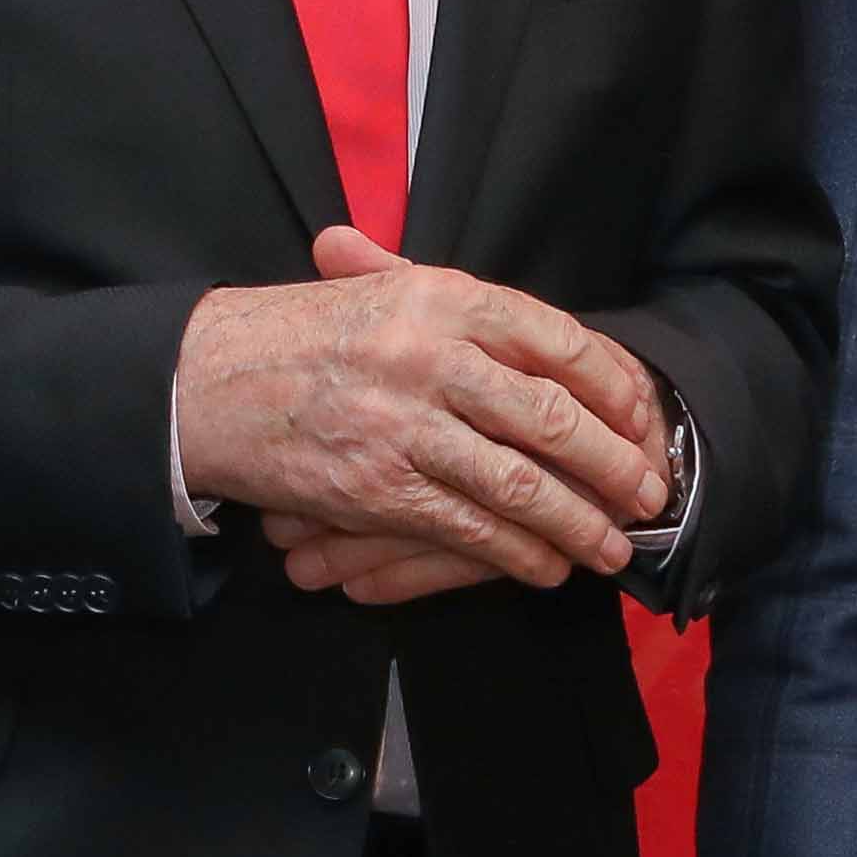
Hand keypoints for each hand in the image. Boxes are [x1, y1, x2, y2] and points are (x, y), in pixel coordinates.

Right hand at [173, 226, 672, 590]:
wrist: (205, 380)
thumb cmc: (305, 334)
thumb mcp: (386, 290)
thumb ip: (472, 310)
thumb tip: (574, 348)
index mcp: (442, 297)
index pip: (558, 341)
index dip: (614, 387)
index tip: (644, 418)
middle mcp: (430, 357)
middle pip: (552, 418)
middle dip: (613, 464)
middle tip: (650, 492)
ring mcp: (404, 427)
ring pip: (520, 484)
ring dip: (580, 524)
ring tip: (614, 546)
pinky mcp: (377, 490)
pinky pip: (469, 529)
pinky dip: (520, 554)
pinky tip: (549, 566)